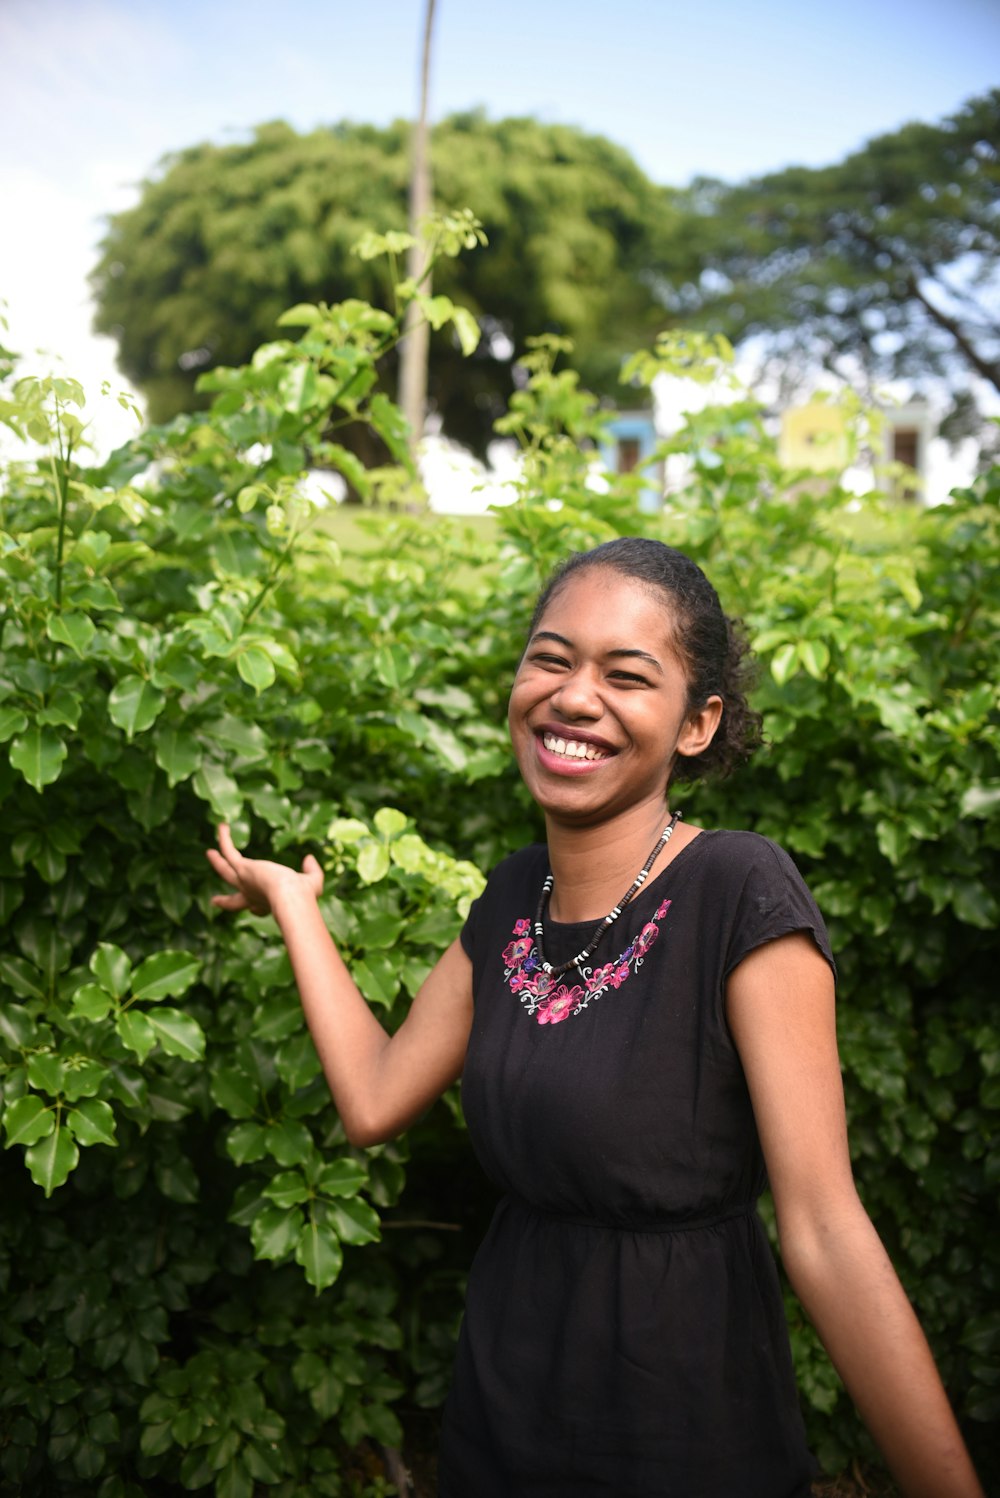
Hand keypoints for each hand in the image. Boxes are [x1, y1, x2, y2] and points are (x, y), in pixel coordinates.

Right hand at [206, 823, 323, 916]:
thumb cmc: (303, 895)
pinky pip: (228, 851)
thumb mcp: (312, 883)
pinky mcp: (241, 868)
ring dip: (217, 861)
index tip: (254, 910)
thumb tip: (308, 858)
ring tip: (210, 853)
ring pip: (225, 871)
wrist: (290, 896)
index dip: (256, 910)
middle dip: (224, 901)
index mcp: (267, 905)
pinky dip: (224, 839)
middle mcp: (252, 896)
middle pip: (234, 899)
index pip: (258, 909)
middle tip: (215, 901)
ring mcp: (244, 882)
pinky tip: (223, 826)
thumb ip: (311, 872)